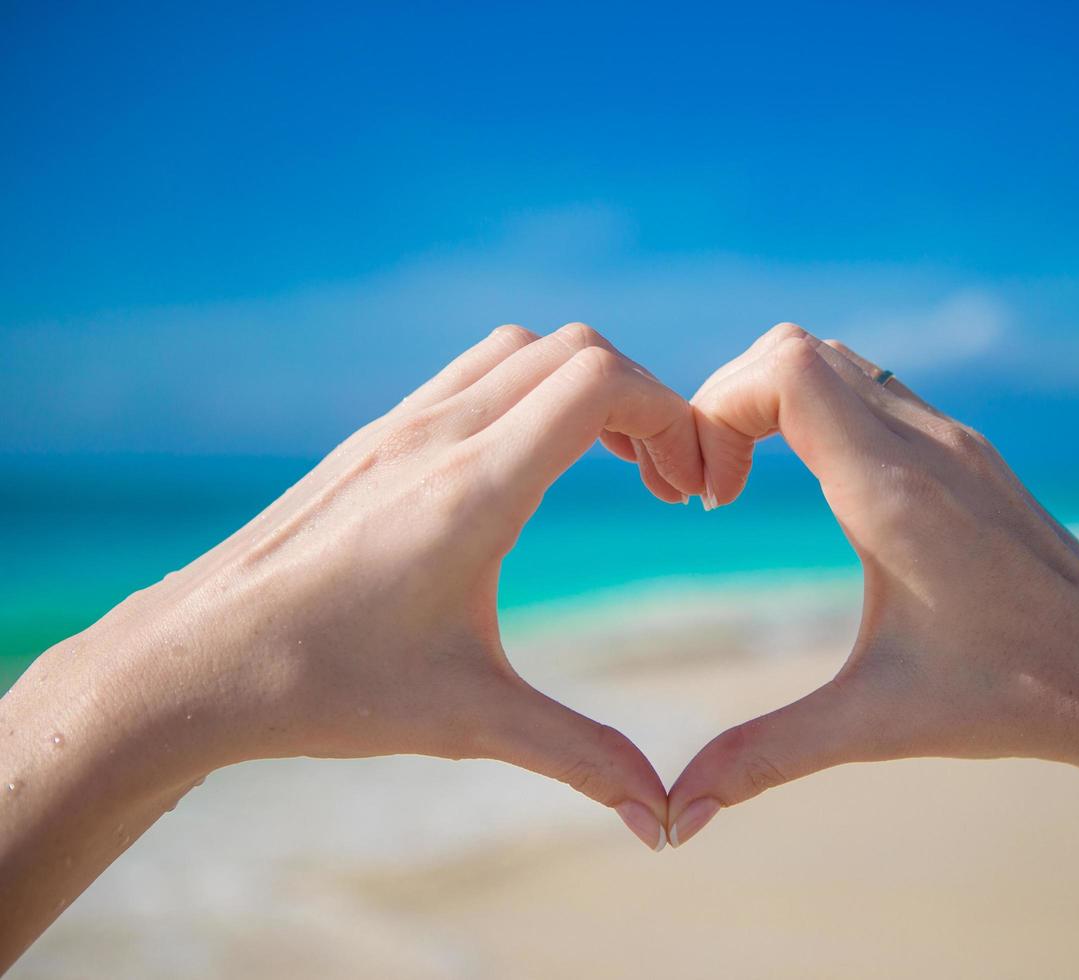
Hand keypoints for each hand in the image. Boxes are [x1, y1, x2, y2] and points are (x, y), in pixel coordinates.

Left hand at [8, 324, 701, 868]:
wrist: (194, 662)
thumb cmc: (324, 686)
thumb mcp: (469, 722)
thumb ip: (581, 757)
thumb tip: (660, 820)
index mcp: (473, 490)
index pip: (600, 382)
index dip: (671, 415)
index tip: (688, 489)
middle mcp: (437, 436)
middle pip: (575, 350)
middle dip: (643, 404)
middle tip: (664, 486)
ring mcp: (400, 427)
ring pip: (522, 350)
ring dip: (584, 389)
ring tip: (611, 468)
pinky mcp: (374, 438)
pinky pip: (473, 373)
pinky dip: (530, 393)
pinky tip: (531, 469)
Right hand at [667, 323, 1078, 842]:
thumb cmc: (1012, 698)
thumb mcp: (874, 726)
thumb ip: (764, 758)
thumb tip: (679, 817)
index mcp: (895, 494)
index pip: (787, 371)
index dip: (718, 410)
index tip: (709, 497)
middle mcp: (926, 446)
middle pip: (796, 348)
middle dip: (729, 403)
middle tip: (714, 491)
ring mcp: (954, 441)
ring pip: (838, 360)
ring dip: (775, 401)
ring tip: (750, 483)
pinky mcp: (971, 453)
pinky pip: (875, 389)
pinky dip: (820, 410)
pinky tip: (820, 490)